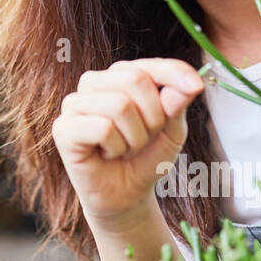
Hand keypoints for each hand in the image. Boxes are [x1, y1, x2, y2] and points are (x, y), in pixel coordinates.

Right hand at [51, 58, 204, 235]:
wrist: (126, 196)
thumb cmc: (146, 157)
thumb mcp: (171, 130)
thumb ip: (177, 103)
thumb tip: (192, 83)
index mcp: (119, 76)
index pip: (149, 64)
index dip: (174, 73)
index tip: (196, 87)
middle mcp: (93, 83)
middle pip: (135, 79)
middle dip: (153, 117)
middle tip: (145, 138)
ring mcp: (74, 104)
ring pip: (120, 105)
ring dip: (135, 138)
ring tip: (126, 149)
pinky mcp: (64, 129)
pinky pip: (103, 128)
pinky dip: (116, 148)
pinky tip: (108, 155)